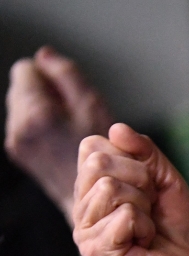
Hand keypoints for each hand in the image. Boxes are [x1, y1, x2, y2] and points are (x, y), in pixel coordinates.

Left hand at [5, 47, 113, 214]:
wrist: (97, 200)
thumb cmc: (104, 156)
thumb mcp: (94, 106)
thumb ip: (66, 74)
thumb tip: (44, 55)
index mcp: (36, 114)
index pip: (25, 69)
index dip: (50, 76)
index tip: (69, 96)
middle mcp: (18, 128)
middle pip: (21, 86)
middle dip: (45, 92)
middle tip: (73, 114)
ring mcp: (15, 142)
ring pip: (22, 104)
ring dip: (43, 108)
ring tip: (69, 128)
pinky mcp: (19, 151)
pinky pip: (24, 122)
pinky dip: (41, 124)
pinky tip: (62, 138)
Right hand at [72, 124, 188, 255]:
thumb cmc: (177, 230)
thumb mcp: (166, 180)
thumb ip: (145, 151)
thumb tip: (116, 128)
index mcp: (93, 186)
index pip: (93, 145)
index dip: (131, 160)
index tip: (148, 187)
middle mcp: (82, 206)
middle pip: (98, 162)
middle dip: (139, 181)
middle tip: (150, 209)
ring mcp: (84, 229)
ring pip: (110, 187)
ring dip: (143, 206)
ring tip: (147, 228)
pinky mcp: (95, 249)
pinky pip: (124, 214)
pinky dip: (145, 226)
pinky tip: (143, 243)